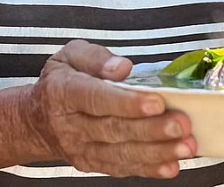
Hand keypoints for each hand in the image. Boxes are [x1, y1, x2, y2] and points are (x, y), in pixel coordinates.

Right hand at [28, 40, 196, 178]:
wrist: (38, 119)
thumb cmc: (61, 80)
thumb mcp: (70, 55)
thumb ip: (96, 57)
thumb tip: (122, 67)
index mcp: (64, 92)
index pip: (96, 98)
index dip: (126, 102)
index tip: (155, 101)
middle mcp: (71, 125)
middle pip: (113, 129)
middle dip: (151, 129)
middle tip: (181, 123)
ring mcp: (81, 148)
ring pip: (121, 152)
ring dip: (157, 151)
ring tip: (185, 145)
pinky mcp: (92, 163)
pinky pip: (121, 167)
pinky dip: (148, 168)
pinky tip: (171, 164)